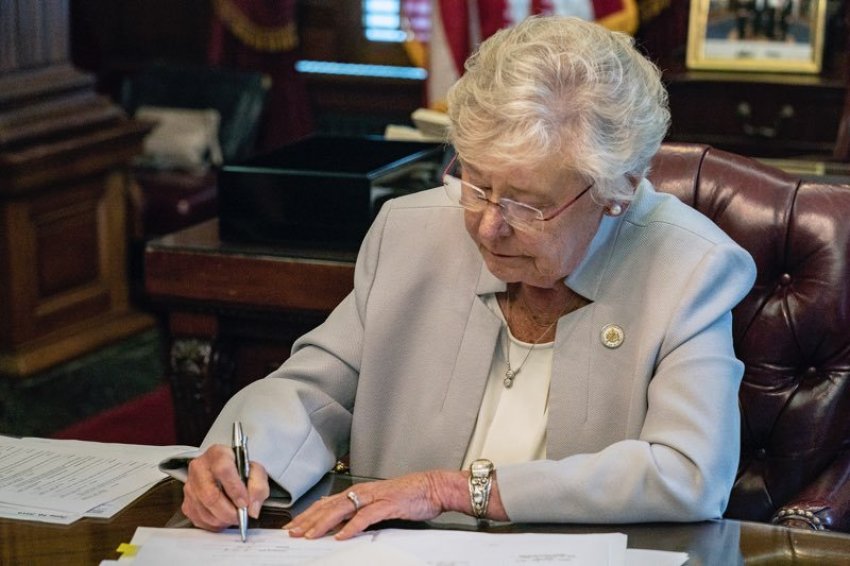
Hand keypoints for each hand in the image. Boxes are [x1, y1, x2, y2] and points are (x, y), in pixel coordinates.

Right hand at [182, 444, 269, 530]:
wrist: (225, 473)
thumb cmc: (239, 471)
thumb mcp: (256, 472)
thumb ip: (258, 487)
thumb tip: (252, 509)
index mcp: (218, 454)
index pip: (223, 470)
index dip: (235, 489)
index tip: (244, 503)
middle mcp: (199, 468)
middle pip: (210, 495)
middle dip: (229, 512)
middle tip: (241, 516)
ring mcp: (190, 486)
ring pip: (204, 511)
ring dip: (223, 520)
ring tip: (233, 515)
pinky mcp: (186, 502)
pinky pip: (199, 520)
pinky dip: (214, 524)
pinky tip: (223, 517)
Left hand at [285, 470, 463, 539]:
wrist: (434, 487)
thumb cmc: (411, 495)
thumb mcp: (381, 502)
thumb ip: (363, 510)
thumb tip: (345, 523)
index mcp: (361, 492)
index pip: (329, 502)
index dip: (310, 514)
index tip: (295, 525)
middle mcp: (364, 492)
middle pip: (330, 505)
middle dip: (309, 519)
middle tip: (293, 532)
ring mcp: (375, 497)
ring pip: (342, 509)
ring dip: (324, 523)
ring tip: (310, 535)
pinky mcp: (388, 504)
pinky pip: (366, 516)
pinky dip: (353, 526)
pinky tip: (342, 535)